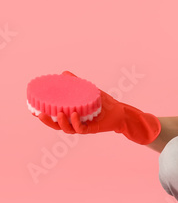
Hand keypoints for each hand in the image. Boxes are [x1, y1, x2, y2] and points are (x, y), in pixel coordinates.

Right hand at [36, 71, 159, 144]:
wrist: (119, 112)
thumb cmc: (103, 103)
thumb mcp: (88, 91)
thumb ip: (76, 83)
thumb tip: (63, 74)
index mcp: (71, 115)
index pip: (54, 117)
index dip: (43, 116)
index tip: (33, 110)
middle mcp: (74, 123)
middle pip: (57, 125)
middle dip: (47, 121)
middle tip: (40, 114)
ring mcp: (82, 126)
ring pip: (67, 129)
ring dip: (62, 122)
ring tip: (58, 114)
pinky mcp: (91, 129)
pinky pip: (81, 128)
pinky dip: (76, 122)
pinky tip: (74, 114)